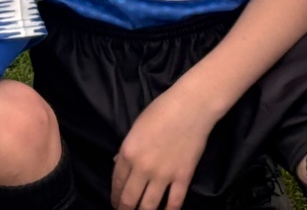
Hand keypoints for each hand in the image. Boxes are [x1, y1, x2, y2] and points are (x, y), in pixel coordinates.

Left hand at [110, 81, 221, 209]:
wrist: (191, 106)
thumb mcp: (136, 126)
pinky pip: (174, 203)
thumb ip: (126, 149)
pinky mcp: (182, 178)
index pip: (116, 183)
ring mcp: (163, 175)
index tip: (116, 203)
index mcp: (128, 152)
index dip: (114, 197)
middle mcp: (142, 168)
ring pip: (149, 206)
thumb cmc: (161, 110)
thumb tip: (116, 164)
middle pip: (129, 199)